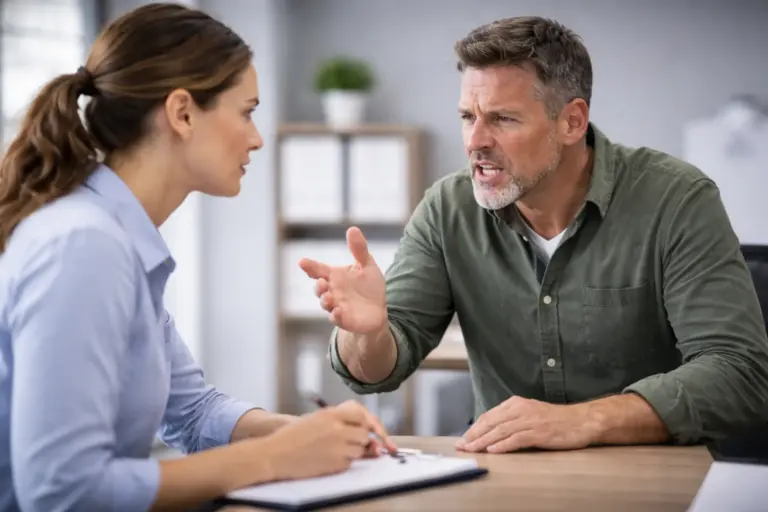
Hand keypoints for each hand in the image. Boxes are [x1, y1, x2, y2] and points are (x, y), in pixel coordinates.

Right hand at [260, 400, 397, 480]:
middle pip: (364, 433)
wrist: (274, 454)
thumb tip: (362, 428)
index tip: (366, 428)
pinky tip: (327, 460)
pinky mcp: (336, 463)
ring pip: (360, 449)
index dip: (366, 422)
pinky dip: (343, 463)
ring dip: (353, 451)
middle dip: (361, 439)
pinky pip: (350, 463)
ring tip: (334, 450)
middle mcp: (337, 428)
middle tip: (351, 442)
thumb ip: (337, 421)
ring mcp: (338, 446)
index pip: (361, 413)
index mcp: (331, 414)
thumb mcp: (315, 419)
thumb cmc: (292, 437)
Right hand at [298, 227, 386, 333]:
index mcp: (335, 276)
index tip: (302, 262)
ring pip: (325, 303)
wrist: (378, 310)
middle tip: (323, 282)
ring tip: (328, 296)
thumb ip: (359, 249)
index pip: (318, 270)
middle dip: (318, 286)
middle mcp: (332, 291)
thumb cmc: (369, 287)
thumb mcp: (367, 265)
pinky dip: (335, 315)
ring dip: (324, 300)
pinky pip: (336, 319)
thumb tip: (352, 228)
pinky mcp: (344, 319)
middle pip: (319, 288)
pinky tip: (338, 311)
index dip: (309, 266)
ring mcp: (336, 306)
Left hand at [456, 396, 597, 452]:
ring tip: (472, 449)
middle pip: (491, 423)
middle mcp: (521, 409)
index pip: (489, 416)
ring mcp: (530, 420)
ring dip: (484, 441)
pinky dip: (503, 445)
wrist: (581, 420)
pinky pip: (517, 439)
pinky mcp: (539, 432)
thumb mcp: (530, 413)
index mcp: (516, 403)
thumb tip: (492, 431)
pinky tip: (493, 450)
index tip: (464, 438)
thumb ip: (512, 419)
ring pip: (501, 431)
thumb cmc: (556, 419)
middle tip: (462, 446)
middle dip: (474, 435)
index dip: (475, 428)